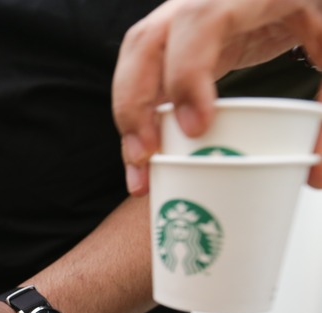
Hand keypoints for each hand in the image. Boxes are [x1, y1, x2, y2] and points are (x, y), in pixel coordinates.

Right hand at [112, 0, 321, 195]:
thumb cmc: (305, 10)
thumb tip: (316, 177)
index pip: (199, 22)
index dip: (187, 73)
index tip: (195, 127)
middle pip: (146, 42)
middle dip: (136, 103)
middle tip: (147, 157)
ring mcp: (176, 17)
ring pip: (132, 59)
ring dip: (127, 114)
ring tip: (138, 166)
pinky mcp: (170, 40)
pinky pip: (138, 72)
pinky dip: (135, 114)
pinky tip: (141, 152)